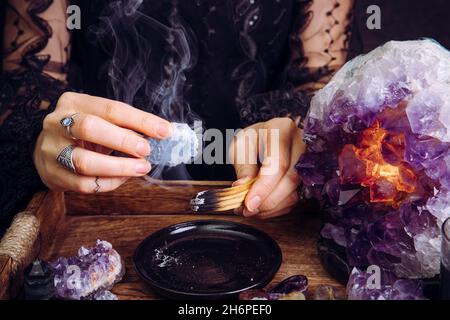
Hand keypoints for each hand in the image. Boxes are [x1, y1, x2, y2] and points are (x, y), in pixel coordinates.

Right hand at [34, 92, 171, 192]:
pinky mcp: (52, 174)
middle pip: (90, 128)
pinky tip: (124, 178)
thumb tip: (161, 132)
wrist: (48, 149)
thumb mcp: (101, 120)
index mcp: (73, 103)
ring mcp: (52, 150)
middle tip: (146, 150)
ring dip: (119, 167)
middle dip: (123, 140)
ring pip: (85, 161)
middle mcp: (57, 123)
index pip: (110, 108)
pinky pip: (84, 184)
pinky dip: (109, 182)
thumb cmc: (84, 132)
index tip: (164, 131)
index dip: (140, 120)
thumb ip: (126, 124)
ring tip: (142, 167)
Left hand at [230, 118, 304, 218]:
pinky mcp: (310, 176)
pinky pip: (297, 198)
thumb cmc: (253, 141)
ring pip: (295, 192)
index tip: (249, 203)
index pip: (278, 163)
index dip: (264, 187)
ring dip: (272, 207)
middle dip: (267, 201)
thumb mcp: (241, 146)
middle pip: (290, 179)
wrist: (266, 138)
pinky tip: (264, 207)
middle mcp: (301, 143)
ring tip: (252, 210)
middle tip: (248, 210)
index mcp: (282, 129)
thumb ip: (243, 166)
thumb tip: (243, 187)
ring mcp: (310, 160)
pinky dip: (278, 208)